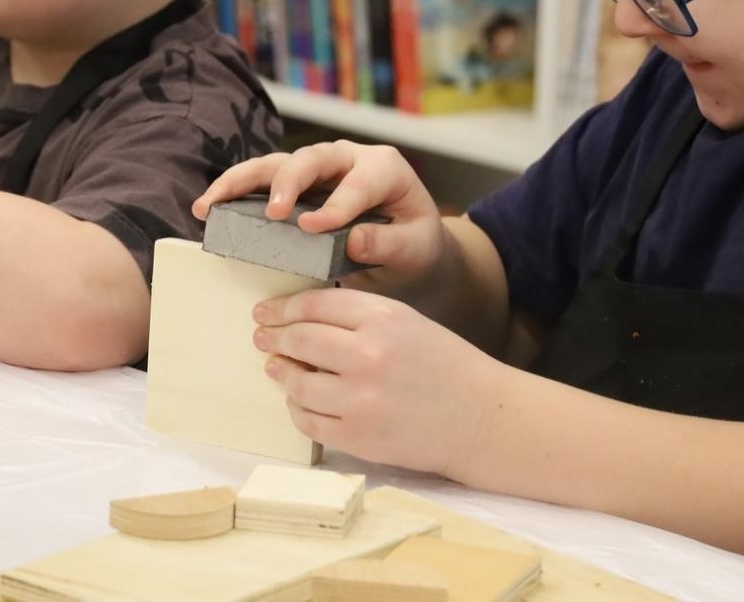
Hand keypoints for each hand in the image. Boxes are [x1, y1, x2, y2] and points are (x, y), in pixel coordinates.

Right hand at [193, 141, 447, 286]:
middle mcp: (347, 159)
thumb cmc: (414, 243)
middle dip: (289, 182)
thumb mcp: (415, 247)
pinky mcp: (294, 187)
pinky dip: (232, 193)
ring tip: (212, 205)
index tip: (314, 229)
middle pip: (311, 159)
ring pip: (274, 164)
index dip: (337, 205)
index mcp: (384, 168)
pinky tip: (207, 209)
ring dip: (241, 182)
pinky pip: (258, 183)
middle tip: (274, 213)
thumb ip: (390, 244)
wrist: (409, 246)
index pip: (359, 183)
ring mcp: (317, 171)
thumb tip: (353, 239)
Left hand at [254, 287, 506, 477]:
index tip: (266, 312)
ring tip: (278, 368)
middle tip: (262, 338)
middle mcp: (368, 355)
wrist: (481, 418)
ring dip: (281, 373)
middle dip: (274, 337)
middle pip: (299, 339)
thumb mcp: (406, 321)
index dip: (283, 308)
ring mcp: (361, 399)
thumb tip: (298, 320)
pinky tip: (301, 400)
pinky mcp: (358, 437)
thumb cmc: (443, 365)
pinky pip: (308, 420)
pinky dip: (298, 408)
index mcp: (383, 318)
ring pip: (297, 382)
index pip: (314, 305)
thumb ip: (356, 316)